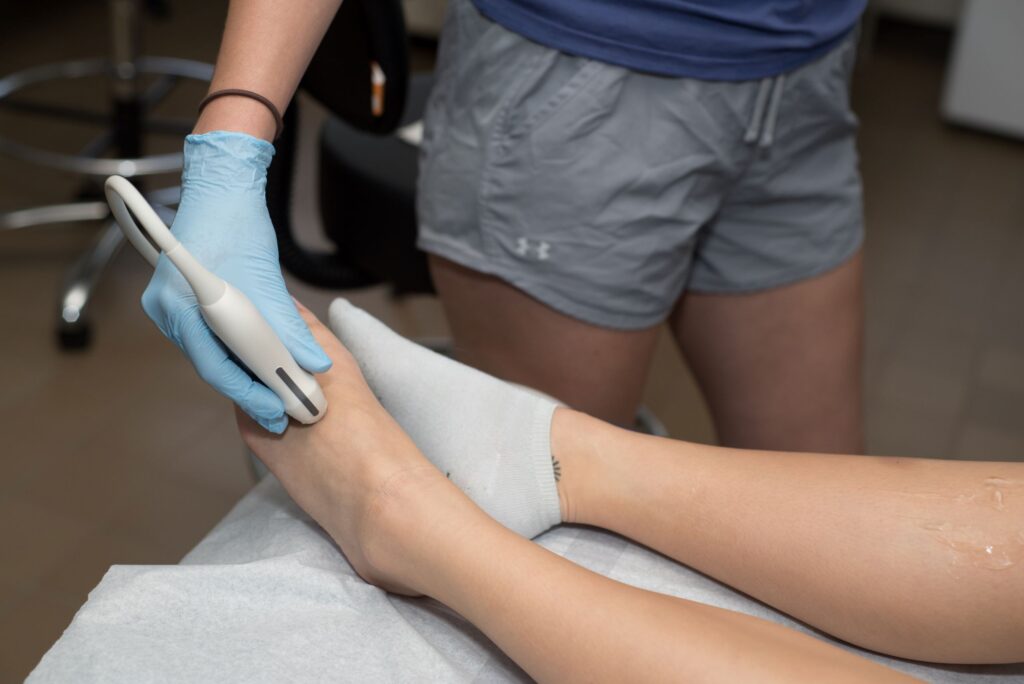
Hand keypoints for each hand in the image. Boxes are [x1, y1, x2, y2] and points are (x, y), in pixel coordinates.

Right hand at [142, 131, 330, 432]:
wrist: (223, 186)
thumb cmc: (238, 223)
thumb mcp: (269, 281)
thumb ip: (291, 329)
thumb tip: (315, 364)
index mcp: (181, 307)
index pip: (216, 367)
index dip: (251, 393)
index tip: (280, 411)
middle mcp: (168, 312)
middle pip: (213, 364)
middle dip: (252, 386)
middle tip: (286, 409)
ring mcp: (172, 307)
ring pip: (214, 352)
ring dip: (247, 368)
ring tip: (282, 387)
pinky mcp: (185, 301)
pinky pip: (212, 336)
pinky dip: (239, 348)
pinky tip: (264, 358)